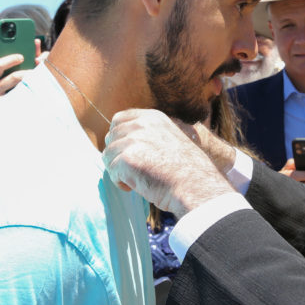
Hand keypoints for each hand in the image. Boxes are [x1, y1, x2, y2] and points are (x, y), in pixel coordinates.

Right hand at [0, 54, 28, 131]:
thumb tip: (16, 68)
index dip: (10, 59)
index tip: (21, 57)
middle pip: (11, 78)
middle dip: (26, 74)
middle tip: (35, 72)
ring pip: (16, 92)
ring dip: (28, 87)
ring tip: (38, 85)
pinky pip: (14, 105)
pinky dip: (23, 102)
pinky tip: (32, 101)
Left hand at [104, 110, 235, 215]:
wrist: (196, 185)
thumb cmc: (187, 170)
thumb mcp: (170, 140)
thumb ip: (149, 135)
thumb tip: (124, 142)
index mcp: (153, 117)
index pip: (119, 119)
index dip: (118, 138)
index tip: (127, 153)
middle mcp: (141, 124)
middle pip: (111, 138)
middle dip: (118, 156)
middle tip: (135, 170)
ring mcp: (133, 140)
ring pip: (108, 156)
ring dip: (119, 170)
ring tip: (138, 179)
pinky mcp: (127, 158)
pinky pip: (112, 172)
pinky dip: (120, 183)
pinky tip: (135, 187)